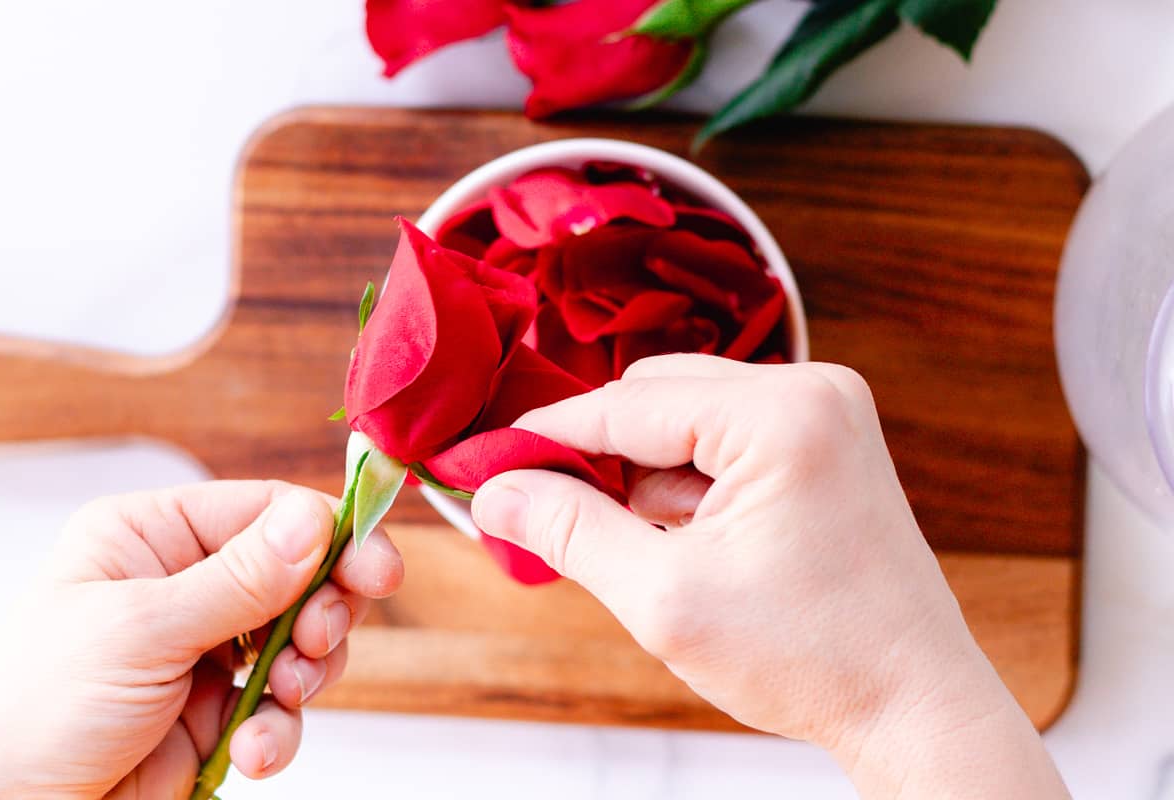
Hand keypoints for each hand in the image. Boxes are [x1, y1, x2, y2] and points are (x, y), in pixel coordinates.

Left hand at [0, 481, 402, 798]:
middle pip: (301, 572)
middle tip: (320, 637)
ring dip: (306, 674)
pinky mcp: (220, 708)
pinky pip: (284, 704)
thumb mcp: (141, 632)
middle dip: (323, 609)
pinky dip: (281, 729)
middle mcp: (186, 581)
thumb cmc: (35, 711)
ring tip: (281, 699)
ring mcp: (207, 646)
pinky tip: (251, 752)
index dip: (329, 534)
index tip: (374, 569)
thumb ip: (239, 580)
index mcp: (153, 536)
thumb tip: (317, 521)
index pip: (266, 511)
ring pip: (304, 639)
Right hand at [472, 354, 1068, 798]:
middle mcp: (811, 392)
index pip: (627, 405)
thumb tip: (497, 493)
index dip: (545, 434)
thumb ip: (572, 532)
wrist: (913, 705)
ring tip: (644, 551)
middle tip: (542, 509)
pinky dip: (686, 485)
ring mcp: (824, 416)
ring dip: (644, 477)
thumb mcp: (666, 599)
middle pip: (656, 397)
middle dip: (598, 455)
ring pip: (687, 420)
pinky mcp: (824, 446)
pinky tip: (685, 543)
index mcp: (782, 415)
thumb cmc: (814, 659)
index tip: (482, 457)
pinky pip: (724, 442)